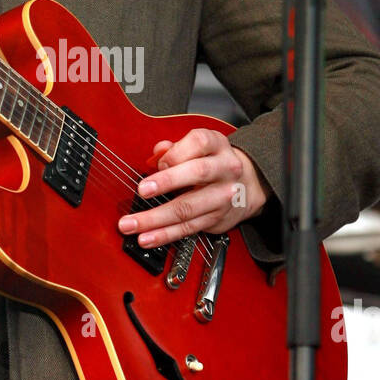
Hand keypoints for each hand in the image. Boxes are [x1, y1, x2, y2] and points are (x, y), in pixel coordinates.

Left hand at [116, 128, 270, 246]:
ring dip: (157, 218)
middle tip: (143, 190)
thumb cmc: (212, 162)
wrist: (246, 186)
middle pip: (197, 173)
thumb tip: (157, 153)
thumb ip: (175, 148)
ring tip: (133, 224)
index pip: (199, 142)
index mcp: (217, 145)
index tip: (157, 163)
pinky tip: (147, 237)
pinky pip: (187, 228)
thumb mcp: (198, 147)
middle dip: (167, 182)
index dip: (175, 153)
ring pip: (188, 207)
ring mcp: (223, 196)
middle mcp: (225, 169)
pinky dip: (165, 234)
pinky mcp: (216, 219)